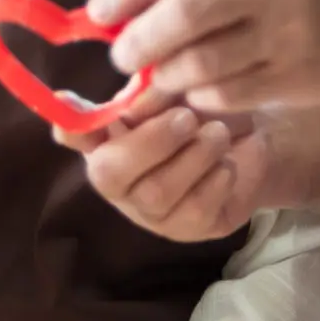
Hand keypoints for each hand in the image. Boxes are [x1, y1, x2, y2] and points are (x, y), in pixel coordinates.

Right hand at [55, 90, 270, 242]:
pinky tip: (225, 166)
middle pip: (109, 173)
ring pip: (157, 192)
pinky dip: (215, 180)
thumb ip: (155, 93)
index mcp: (109, 136)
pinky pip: (193, 210)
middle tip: (187, 118)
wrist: (253, 139)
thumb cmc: (205, 110)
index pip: (74, 134)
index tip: (65, 99)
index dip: (68, 124)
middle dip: (151, 142)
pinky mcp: (185, 229)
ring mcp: (149, 210)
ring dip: (194, 156)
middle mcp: (119, 177)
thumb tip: (136, 105)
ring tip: (217, 135)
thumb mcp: (182, 90)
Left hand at [88, 0, 319, 112]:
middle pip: (182, 17)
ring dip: (168, 75)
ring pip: (202, 66)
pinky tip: (200, 88)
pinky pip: (230, 95)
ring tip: (160, 73)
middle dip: (139, 42)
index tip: (98, 13)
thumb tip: (126, 4)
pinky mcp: (301, 78)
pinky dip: (202, 95)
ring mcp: (290, 37)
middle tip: (123, 57)